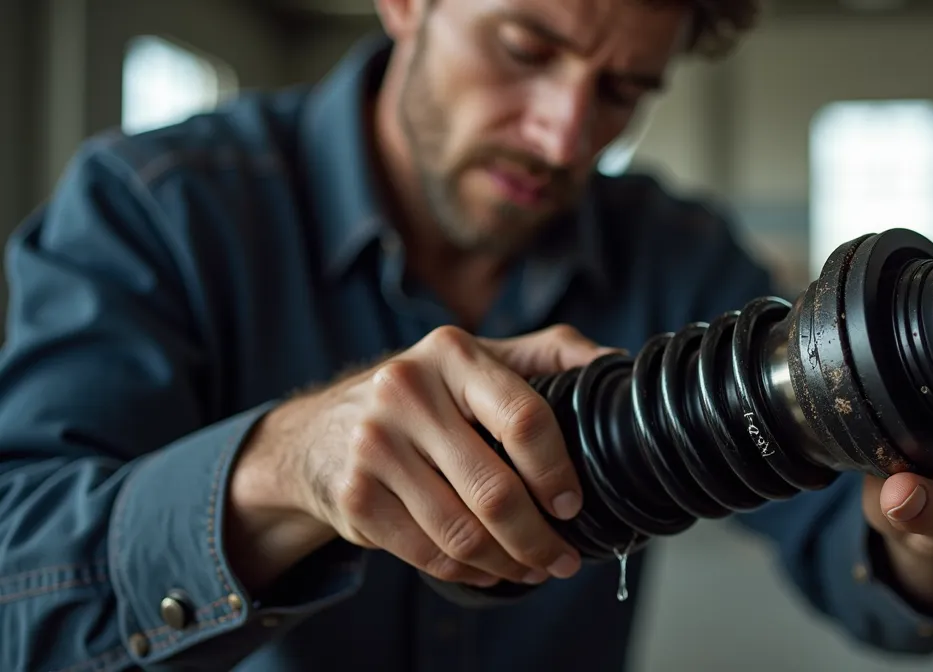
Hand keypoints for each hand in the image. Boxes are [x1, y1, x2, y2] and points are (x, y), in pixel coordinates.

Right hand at [226, 324, 617, 591]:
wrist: (315, 434)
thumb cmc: (421, 396)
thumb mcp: (476, 360)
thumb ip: (546, 354)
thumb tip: (616, 362)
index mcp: (451, 353)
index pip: (524, 418)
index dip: (557, 472)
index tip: (573, 505)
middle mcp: (406, 391)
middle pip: (495, 489)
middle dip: (540, 538)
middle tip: (564, 559)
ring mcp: (373, 445)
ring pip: (462, 531)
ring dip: (508, 563)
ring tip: (534, 570)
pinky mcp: (353, 496)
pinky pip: (427, 552)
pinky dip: (468, 572)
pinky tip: (489, 570)